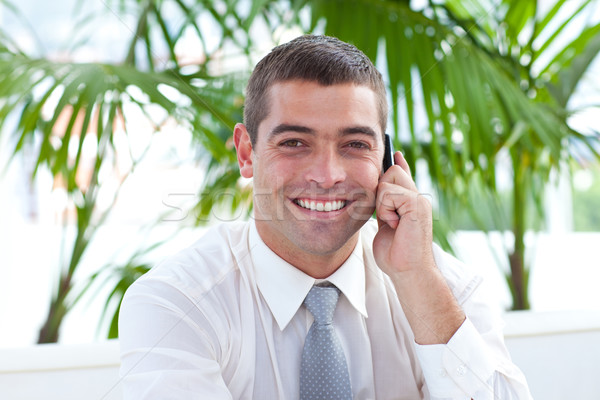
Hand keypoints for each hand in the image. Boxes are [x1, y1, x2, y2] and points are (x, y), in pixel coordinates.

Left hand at [373, 151, 435, 276]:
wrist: (408, 271)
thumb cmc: (396, 254)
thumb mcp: (386, 224)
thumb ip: (385, 206)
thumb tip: (379, 189)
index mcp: (411, 201)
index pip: (404, 173)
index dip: (398, 162)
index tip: (394, 153)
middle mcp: (418, 197)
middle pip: (392, 171)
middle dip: (380, 191)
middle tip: (386, 216)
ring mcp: (420, 199)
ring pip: (388, 179)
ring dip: (382, 203)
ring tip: (391, 222)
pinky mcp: (417, 204)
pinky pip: (389, 193)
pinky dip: (386, 210)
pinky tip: (395, 225)